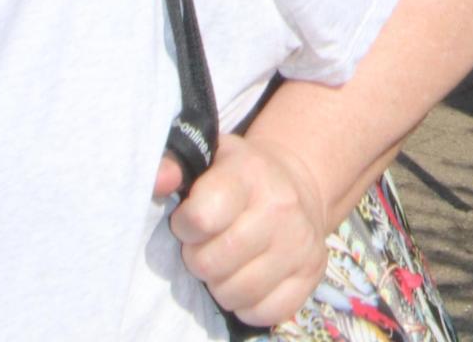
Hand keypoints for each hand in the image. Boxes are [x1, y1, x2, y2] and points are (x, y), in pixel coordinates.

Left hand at [154, 130, 326, 330]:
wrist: (298, 184)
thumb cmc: (240, 176)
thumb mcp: (208, 157)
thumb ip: (172, 164)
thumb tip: (158, 180)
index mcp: (250, 173)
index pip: (202, 216)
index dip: (186, 225)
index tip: (190, 220)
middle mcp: (280, 208)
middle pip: (212, 264)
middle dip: (199, 259)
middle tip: (208, 244)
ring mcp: (300, 244)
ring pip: (235, 294)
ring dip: (222, 285)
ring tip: (228, 262)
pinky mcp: (313, 275)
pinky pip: (263, 314)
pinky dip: (249, 305)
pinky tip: (250, 277)